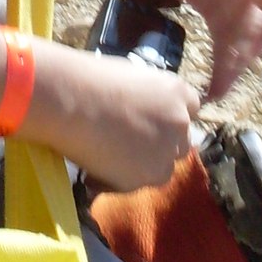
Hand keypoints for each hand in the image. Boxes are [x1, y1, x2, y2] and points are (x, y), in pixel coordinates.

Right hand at [30, 43, 201, 192]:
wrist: (70, 100)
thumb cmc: (91, 79)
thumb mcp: (131, 76)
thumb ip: (148, 96)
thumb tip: (141, 110)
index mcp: (178, 92)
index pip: (191, 109)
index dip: (169, 117)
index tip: (151, 121)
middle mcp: (180, 123)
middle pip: (182, 141)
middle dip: (161, 143)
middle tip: (129, 142)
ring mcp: (166, 152)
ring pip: (163, 167)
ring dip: (144, 165)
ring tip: (110, 158)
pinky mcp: (147, 176)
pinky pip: (138, 184)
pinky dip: (119, 182)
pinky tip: (95, 171)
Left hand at [138, 0, 261, 100]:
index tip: (253, 48)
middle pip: (261, 27)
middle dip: (247, 55)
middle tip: (226, 81)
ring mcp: (232, 1)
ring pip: (245, 42)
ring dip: (234, 68)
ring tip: (216, 93)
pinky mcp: (217, 14)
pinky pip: (227, 44)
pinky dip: (222, 66)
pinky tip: (210, 87)